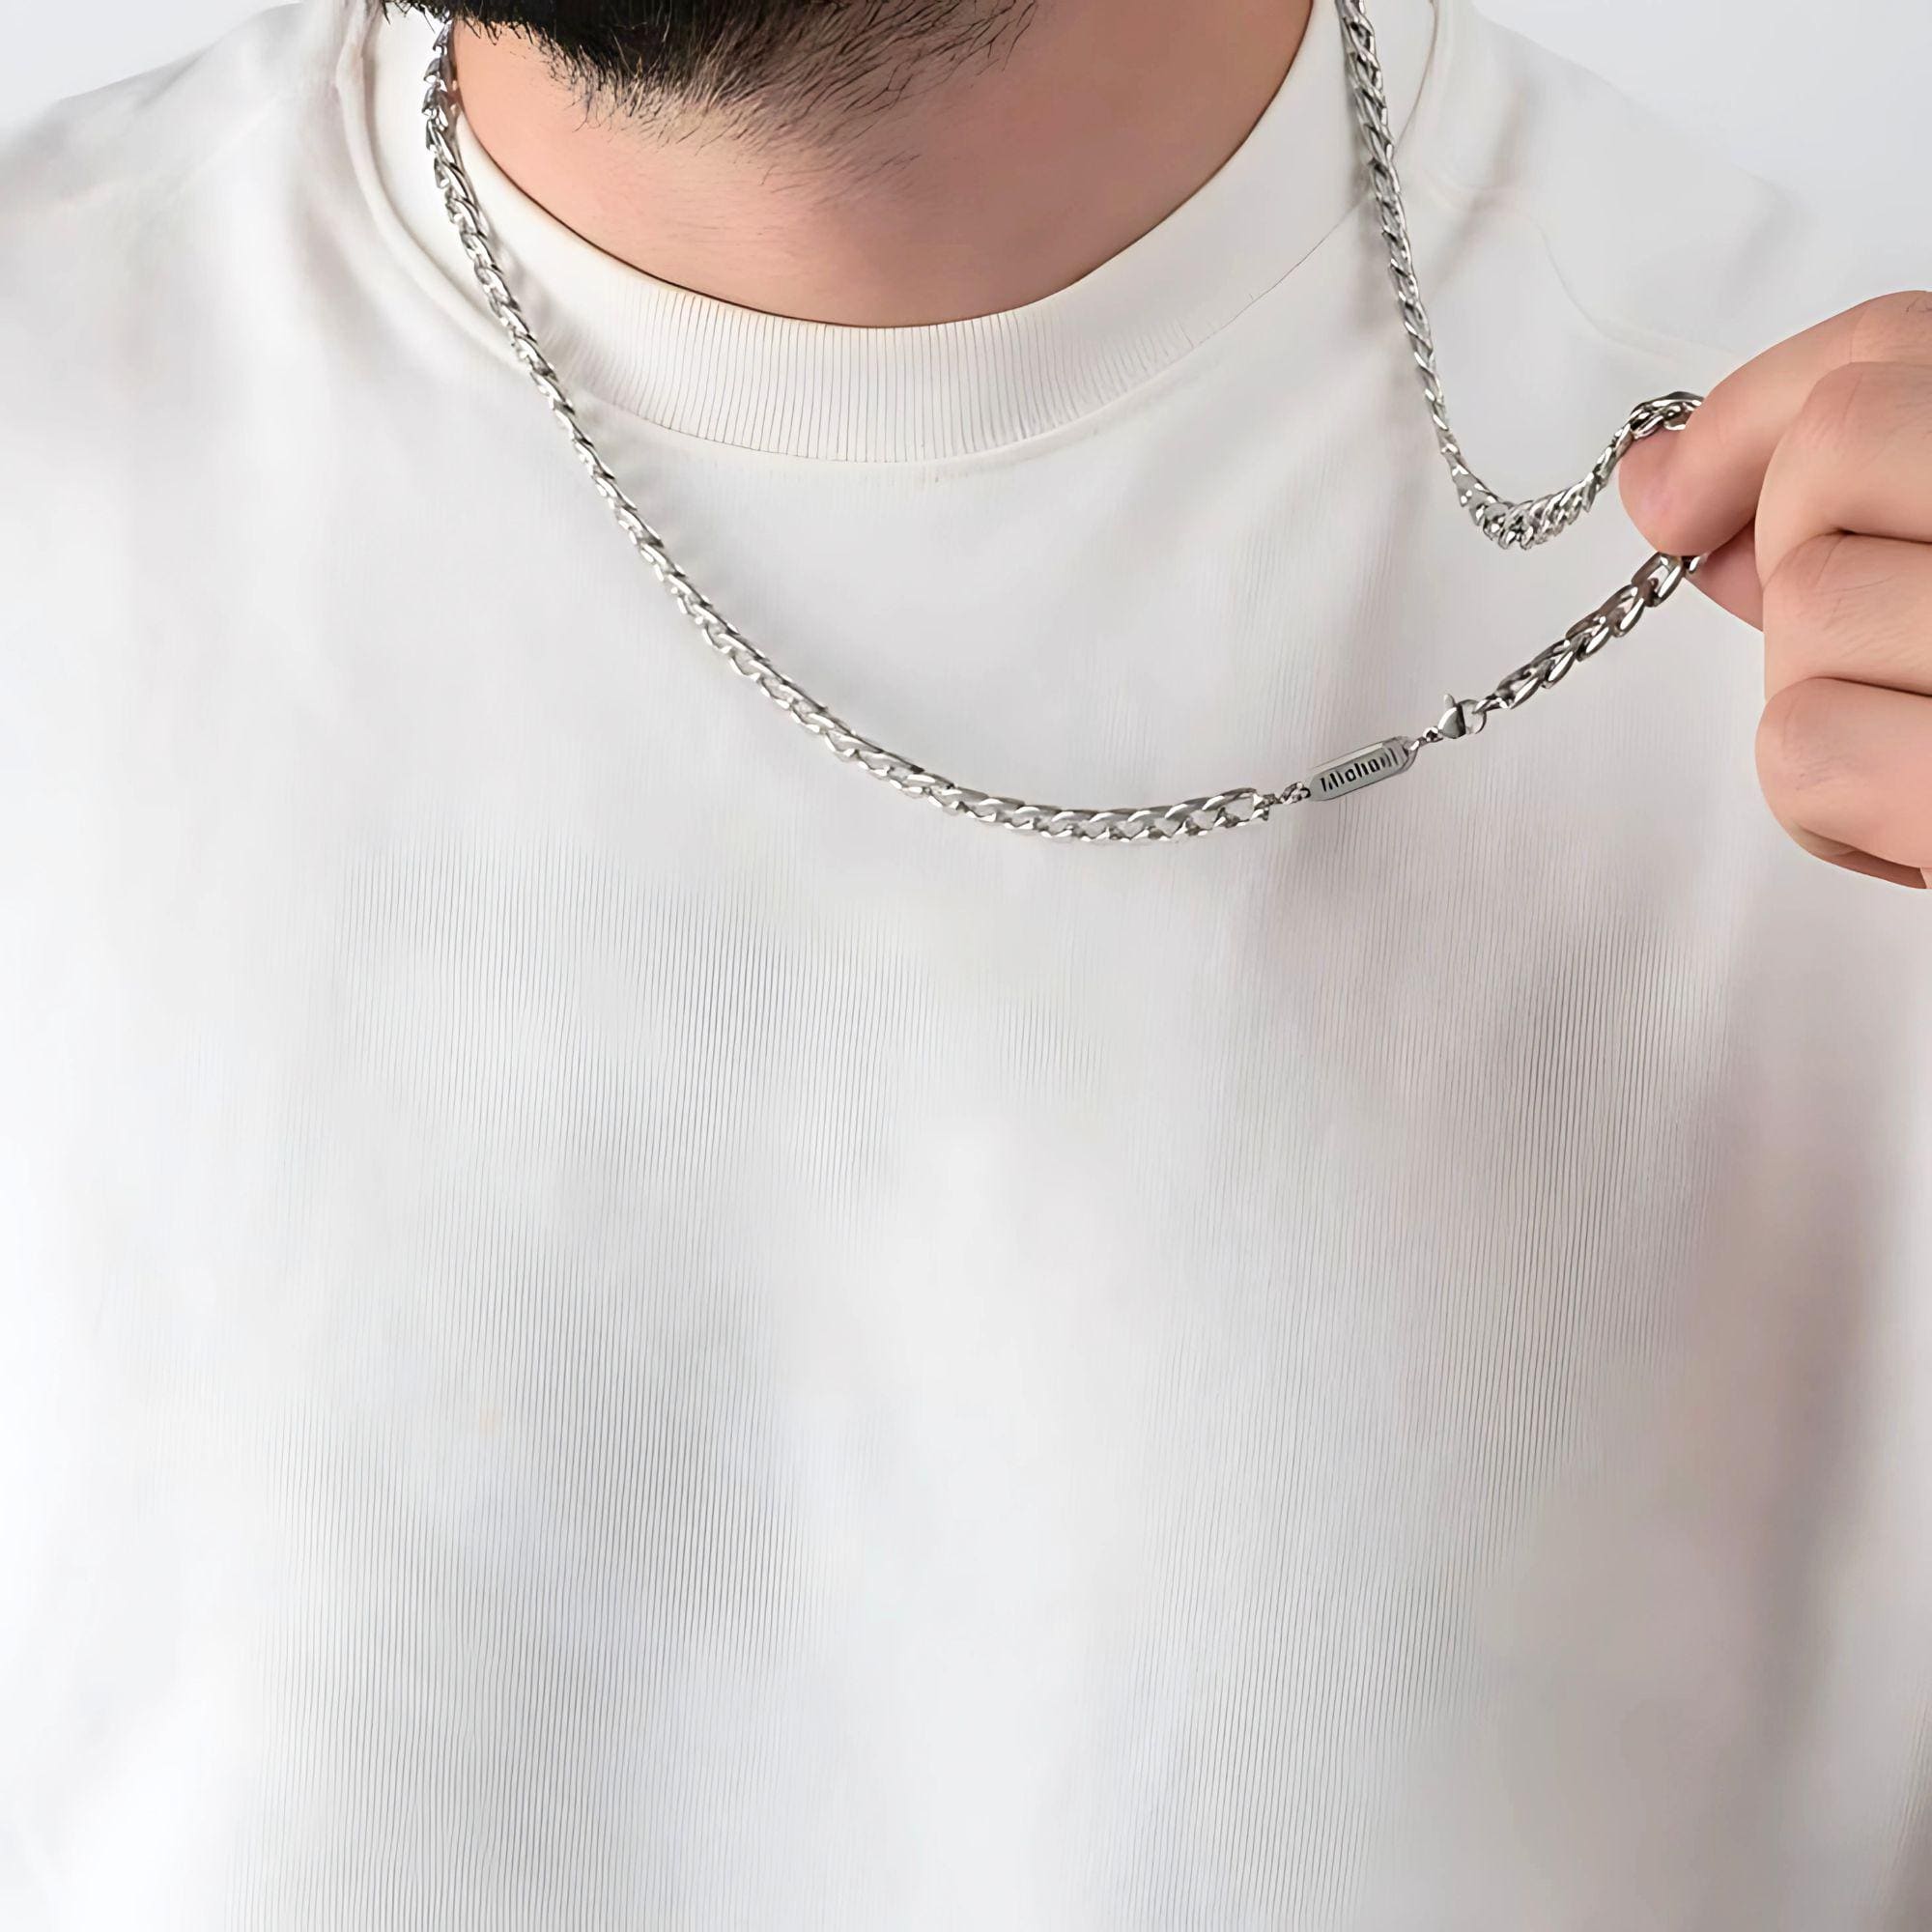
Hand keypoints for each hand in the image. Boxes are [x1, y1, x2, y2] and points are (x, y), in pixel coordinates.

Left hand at [1620, 292, 1931, 889]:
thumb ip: (1851, 518)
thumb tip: (1663, 484)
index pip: (1890, 347)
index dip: (1749, 417)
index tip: (1677, 497)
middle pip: (1836, 450)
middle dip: (1799, 552)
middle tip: (1877, 643)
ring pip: (1806, 608)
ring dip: (1823, 694)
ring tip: (1926, 740)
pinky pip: (1803, 748)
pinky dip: (1831, 801)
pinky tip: (1914, 818)